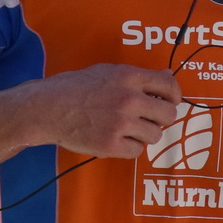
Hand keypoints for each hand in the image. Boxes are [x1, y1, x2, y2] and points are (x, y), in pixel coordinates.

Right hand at [35, 64, 182, 157]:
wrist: (48, 108)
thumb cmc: (75, 87)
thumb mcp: (107, 72)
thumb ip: (137, 76)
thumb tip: (166, 75)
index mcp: (129, 77)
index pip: (169, 85)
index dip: (174, 95)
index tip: (170, 101)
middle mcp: (128, 99)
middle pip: (168, 114)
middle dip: (161, 118)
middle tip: (148, 119)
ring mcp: (120, 124)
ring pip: (155, 135)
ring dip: (145, 134)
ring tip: (128, 130)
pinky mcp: (111, 145)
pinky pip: (137, 151)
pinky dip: (130, 148)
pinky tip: (117, 139)